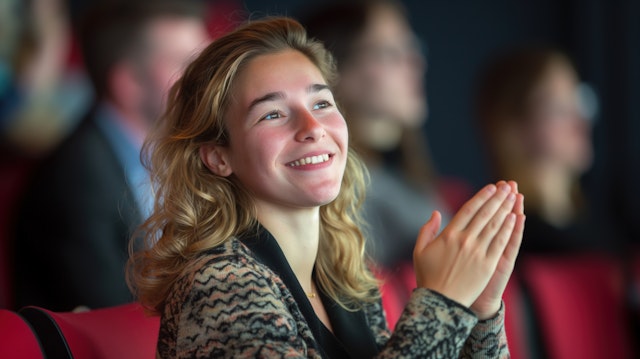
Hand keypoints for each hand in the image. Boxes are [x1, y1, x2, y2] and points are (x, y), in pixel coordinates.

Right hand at [413, 181, 519, 308]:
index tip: (490, 187)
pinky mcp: (487, 264)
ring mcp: (477, 252)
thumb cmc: (427, 276)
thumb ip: (427, 230)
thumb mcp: (420, 251)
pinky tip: (514, 217)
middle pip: (484, 214)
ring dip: (505, 208)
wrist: (440, 302)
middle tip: (506, 185)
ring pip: (494, 225)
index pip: (468, 210)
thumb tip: (436, 213)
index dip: (481, 197)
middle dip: (497, 197)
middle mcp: (464, 240)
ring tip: (513, 195)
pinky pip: (500, 242)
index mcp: (448, 235)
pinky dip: (508, 228)